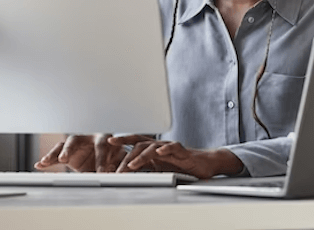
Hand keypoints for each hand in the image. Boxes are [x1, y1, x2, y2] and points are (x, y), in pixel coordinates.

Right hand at [34, 134, 125, 172]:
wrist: (111, 154)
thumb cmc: (116, 154)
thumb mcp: (120, 158)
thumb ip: (119, 164)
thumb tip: (123, 173)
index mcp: (103, 137)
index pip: (101, 146)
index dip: (102, 159)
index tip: (103, 172)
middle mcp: (87, 138)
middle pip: (75, 140)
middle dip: (69, 149)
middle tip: (64, 158)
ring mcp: (75, 144)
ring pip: (63, 145)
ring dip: (55, 153)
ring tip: (47, 160)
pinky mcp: (67, 153)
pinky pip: (56, 155)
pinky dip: (49, 160)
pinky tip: (40, 165)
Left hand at [108, 135, 243, 178]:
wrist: (204, 164)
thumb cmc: (182, 166)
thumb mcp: (159, 169)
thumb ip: (145, 168)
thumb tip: (128, 173)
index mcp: (153, 149)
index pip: (135, 141)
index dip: (122, 140)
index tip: (108, 141)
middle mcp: (160, 146)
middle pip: (140, 144)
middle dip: (126, 155)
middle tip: (117, 169)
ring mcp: (171, 148)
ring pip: (153, 147)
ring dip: (141, 156)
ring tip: (132, 165)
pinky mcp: (182, 151)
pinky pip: (173, 148)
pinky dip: (166, 149)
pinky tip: (159, 153)